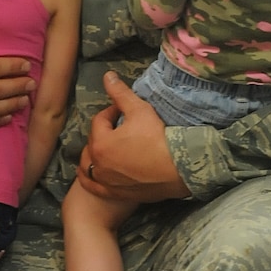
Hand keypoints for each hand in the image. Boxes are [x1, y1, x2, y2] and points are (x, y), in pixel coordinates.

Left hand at [78, 73, 188, 202]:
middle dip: (104, 132)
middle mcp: (98, 165)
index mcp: (100, 143)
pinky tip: (91, 173)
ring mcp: (106, 182)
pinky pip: (93, 187)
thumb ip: (121, 94)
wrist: (180, 169)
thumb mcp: (140, 110)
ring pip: (89, 165)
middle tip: (120, 127)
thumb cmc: (159, 139)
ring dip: (94, 154)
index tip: (124, 110)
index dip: (112, 111)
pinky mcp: (115, 194)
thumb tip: (107, 76)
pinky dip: (90, 179)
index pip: (100, 120)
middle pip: (94, 142)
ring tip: (106, 148)